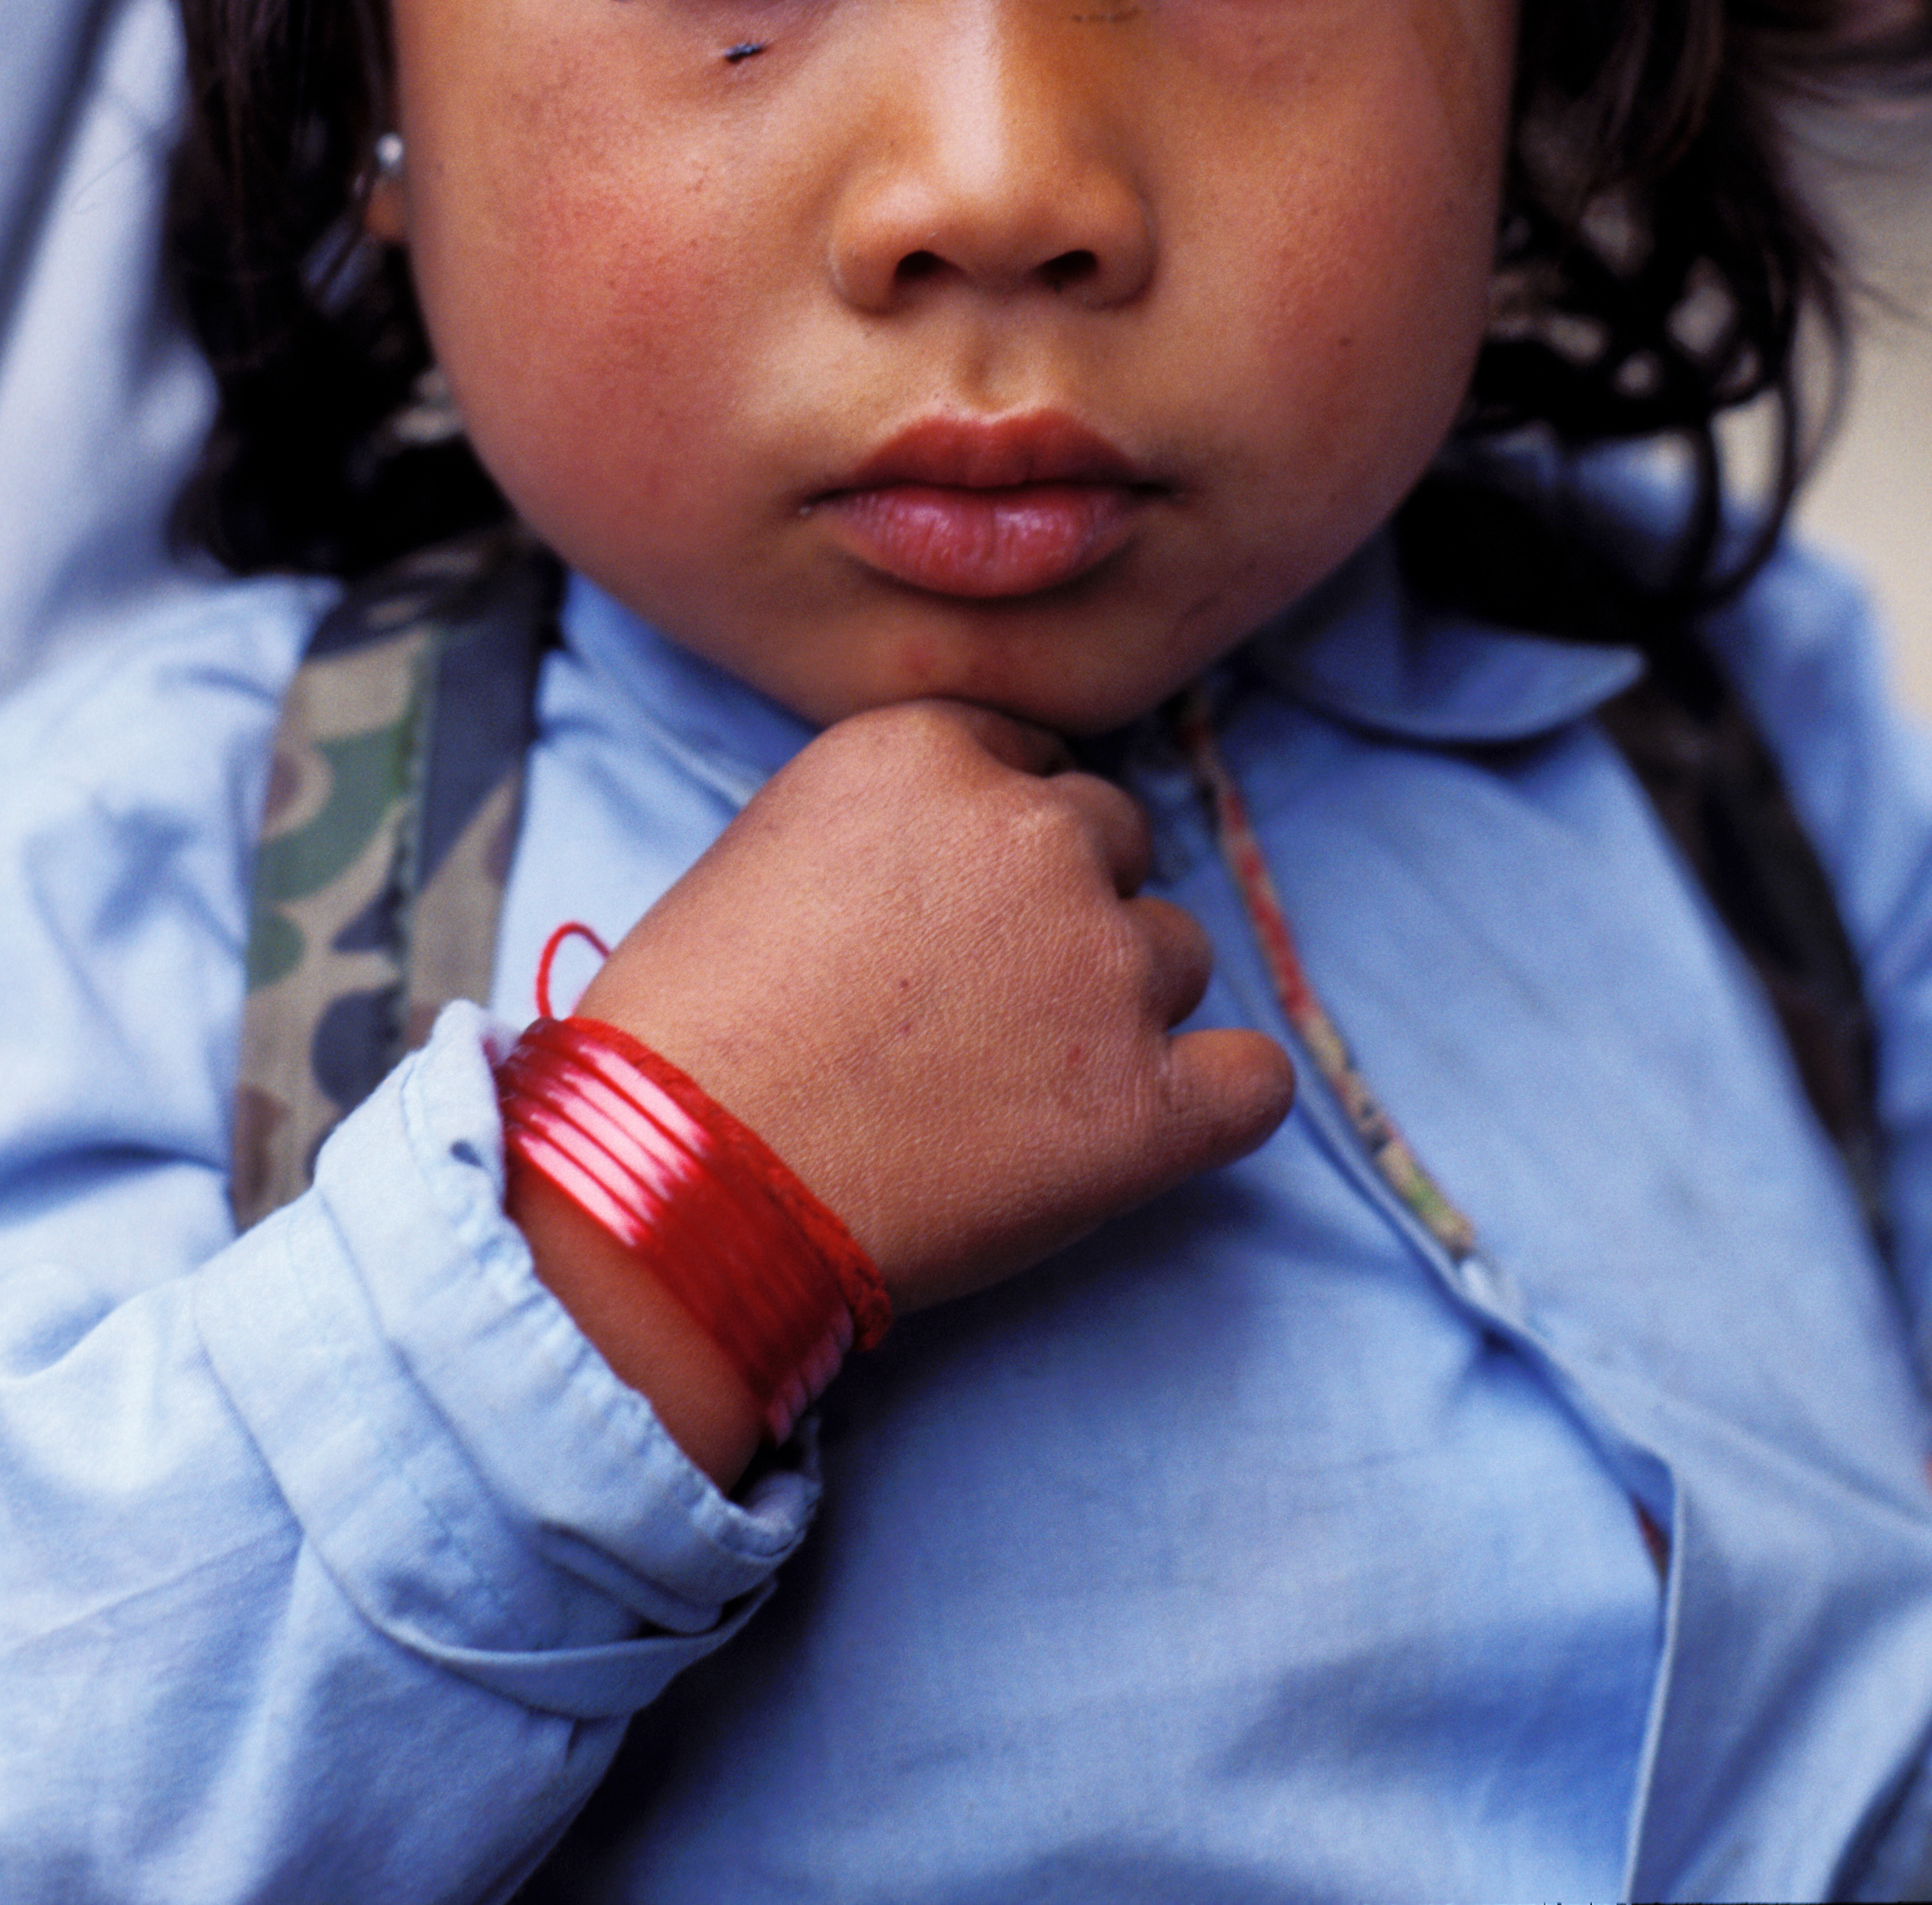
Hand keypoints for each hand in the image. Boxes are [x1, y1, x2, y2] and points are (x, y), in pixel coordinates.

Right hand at [510, 702, 1291, 1481]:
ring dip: (1121, 1006)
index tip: (950, 921)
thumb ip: (903, 818)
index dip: (997, 850)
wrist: (678, 1182)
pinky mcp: (1148, 1103)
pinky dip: (1212, 1101)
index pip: (1035, 767)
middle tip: (979, 1006)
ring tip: (1012, 1085)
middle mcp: (1037, 832)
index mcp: (935, 749)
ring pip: (1178, 954)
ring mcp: (1103, 965)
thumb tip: (976, 852)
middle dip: (1064, 914)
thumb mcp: (777, 839)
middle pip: (1115, 843)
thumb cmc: (692, 1027)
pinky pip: (1253, 1080)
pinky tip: (1145, 1128)